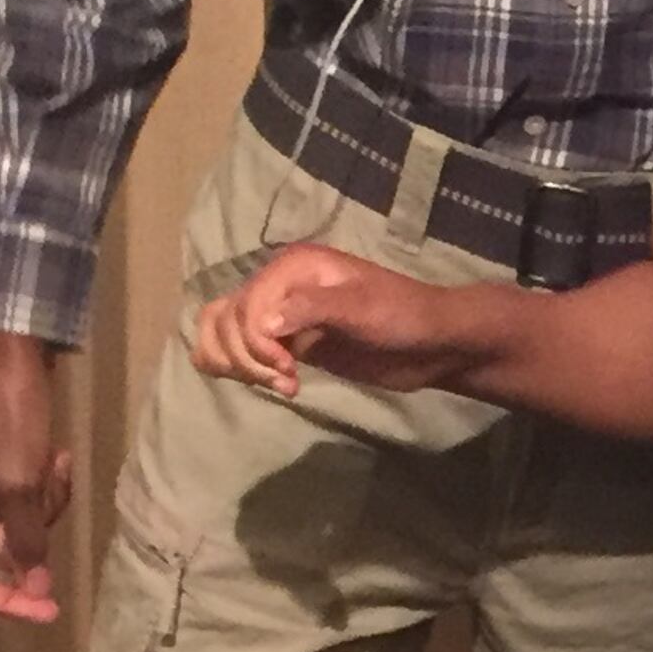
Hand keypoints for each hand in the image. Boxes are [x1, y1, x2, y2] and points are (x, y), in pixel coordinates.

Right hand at [0, 332, 70, 621]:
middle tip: (49, 487)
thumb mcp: (19, 482)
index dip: (5, 600)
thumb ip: (25, 540)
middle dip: (33, 526)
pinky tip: (54, 456)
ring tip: (52, 463)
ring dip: (45, 503)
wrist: (15, 355)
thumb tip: (36, 591)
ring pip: (19, 529)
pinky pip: (25, 505)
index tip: (48, 611)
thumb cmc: (8, 416)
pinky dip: (45, 487)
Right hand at [189, 239, 466, 401]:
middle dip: (246, 357)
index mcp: (294, 267)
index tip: (287, 369)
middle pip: (226, 319)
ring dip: (239, 364)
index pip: (246, 305)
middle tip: (284, 380)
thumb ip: (313, 310)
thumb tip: (264, 322)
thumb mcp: (362, 309)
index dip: (256, 342)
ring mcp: (279, 315)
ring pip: (223, 332)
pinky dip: (244, 369)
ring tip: (281, 384)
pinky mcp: (286, 343)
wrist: (429, 343)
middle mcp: (278, 285)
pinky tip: (278, 385)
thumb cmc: (401, 316)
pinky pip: (242, 351)